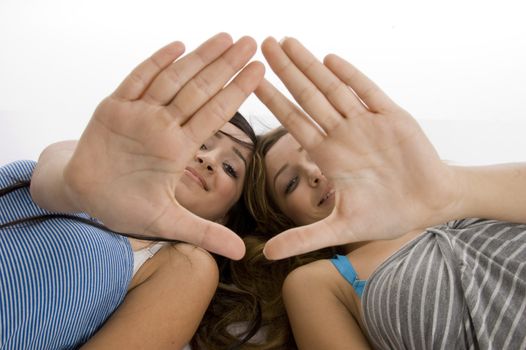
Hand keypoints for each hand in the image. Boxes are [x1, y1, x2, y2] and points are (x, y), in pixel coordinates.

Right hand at [64, 33, 263, 259]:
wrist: (85, 197)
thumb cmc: (126, 207)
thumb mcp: (168, 223)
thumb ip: (205, 233)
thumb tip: (242, 253)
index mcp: (179, 148)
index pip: (215, 115)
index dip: (237, 93)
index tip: (261, 72)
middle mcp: (163, 126)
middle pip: (200, 90)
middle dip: (226, 66)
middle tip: (253, 43)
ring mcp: (139, 114)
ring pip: (174, 80)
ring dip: (198, 59)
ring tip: (226, 38)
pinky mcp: (112, 108)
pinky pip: (135, 81)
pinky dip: (154, 64)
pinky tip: (177, 46)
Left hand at [256, 37, 459, 258]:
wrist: (430, 204)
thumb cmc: (387, 215)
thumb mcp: (341, 229)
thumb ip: (304, 238)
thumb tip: (266, 255)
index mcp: (328, 155)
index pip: (293, 121)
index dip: (272, 100)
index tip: (250, 80)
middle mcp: (342, 134)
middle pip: (307, 96)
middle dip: (286, 71)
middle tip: (262, 44)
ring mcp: (365, 122)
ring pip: (332, 88)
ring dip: (310, 66)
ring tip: (287, 42)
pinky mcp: (391, 116)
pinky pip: (367, 91)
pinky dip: (350, 76)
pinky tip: (330, 59)